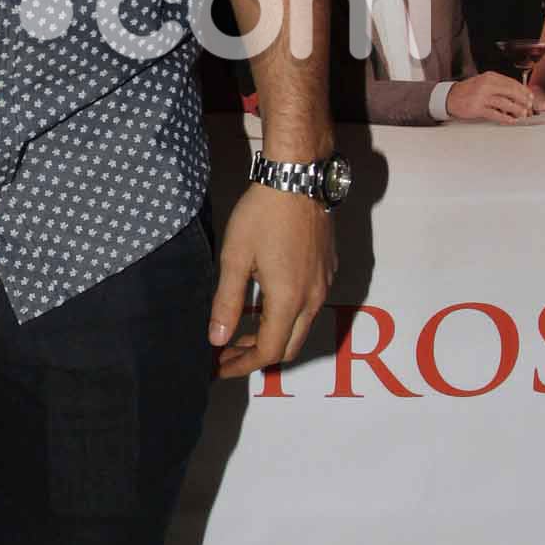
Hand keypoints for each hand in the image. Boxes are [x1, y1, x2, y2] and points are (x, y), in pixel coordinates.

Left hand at [209, 183, 335, 378]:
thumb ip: (226, 302)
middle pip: (290, 347)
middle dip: (258, 355)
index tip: (220, 367)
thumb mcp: (235, 258)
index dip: (243, 364)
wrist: (298, 177)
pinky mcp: (327, 269)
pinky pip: (309, 306)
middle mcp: (313, 298)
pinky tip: (264, 303)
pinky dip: (286, 316)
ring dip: (273, 335)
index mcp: (289, 300)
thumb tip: (216, 339)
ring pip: (301, 326)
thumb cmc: (262, 214)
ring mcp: (324, 283)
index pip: (269, 351)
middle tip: (228, 352)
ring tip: (242, 331)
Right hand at [446, 73, 537, 124]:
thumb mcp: (483, 82)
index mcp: (489, 77)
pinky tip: (511, 120)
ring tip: (522, 114)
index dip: (523, 90)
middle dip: (523, 100)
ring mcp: (481, 97)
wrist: (450, 97)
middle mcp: (486, 85)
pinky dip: (505, 118)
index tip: (530, 96)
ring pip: (505, 103)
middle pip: (511, 92)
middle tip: (529, 105)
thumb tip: (518, 93)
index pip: (511, 82)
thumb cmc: (468, 91)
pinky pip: (495, 114)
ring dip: (516, 110)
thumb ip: (499, 85)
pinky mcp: (477, 108)